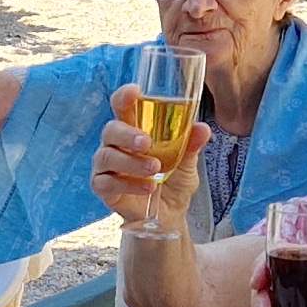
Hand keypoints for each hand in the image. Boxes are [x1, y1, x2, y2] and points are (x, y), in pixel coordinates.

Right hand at [94, 94, 199, 229]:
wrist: (169, 215)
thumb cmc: (173, 181)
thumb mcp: (187, 162)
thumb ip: (190, 145)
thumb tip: (203, 128)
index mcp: (133, 130)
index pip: (122, 107)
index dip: (124, 97)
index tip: (134, 91)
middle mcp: (115, 144)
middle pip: (110, 130)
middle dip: (127, 134)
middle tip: (147, 142)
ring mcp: (106, 166)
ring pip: (106, 156)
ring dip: (131, 162)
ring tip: (155, 169)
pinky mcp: (103, 187)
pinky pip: (106, 182)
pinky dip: (128, 183)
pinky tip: (148, 187)